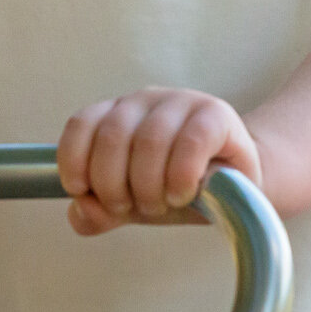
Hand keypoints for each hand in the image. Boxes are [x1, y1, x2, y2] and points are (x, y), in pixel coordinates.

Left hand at [56, 88, 261, 235]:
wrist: (237, 188)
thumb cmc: (177, 190)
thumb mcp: (132, 205)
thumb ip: (99, 211)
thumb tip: (82, 210)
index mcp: (118, 114)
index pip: (82, 123)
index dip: (74, 159)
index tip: (82, 190)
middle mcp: (146, 100)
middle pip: (112, 136)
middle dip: (114, 185)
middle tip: (132, 208)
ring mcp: (183, 102)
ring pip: (149, 140)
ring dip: (148, 186)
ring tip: (161, 205)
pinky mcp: (217, 115)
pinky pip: (190, 142)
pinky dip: (180, 177)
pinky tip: (183, 194)